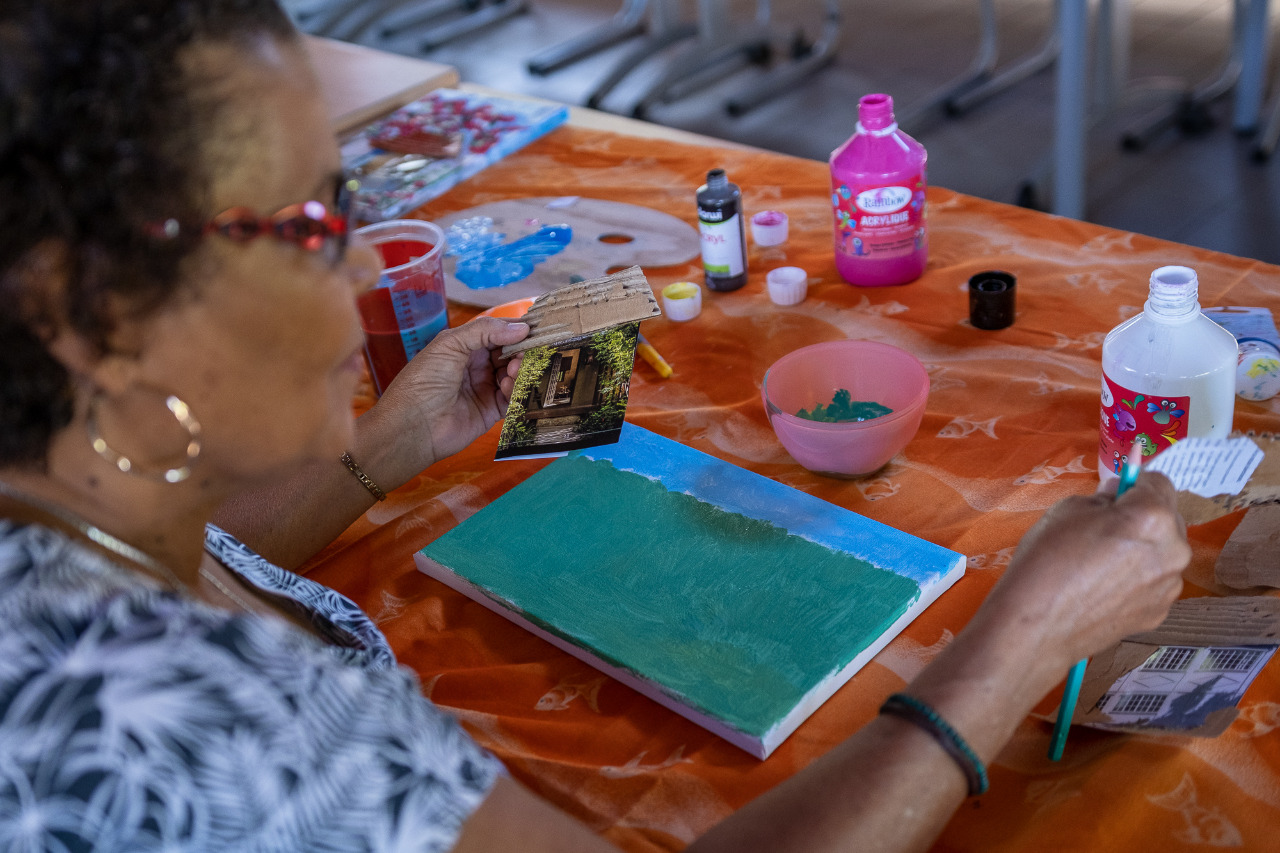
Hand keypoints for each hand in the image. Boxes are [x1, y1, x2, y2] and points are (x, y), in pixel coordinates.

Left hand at [363, 317, 527, 482]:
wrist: (414, 425)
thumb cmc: (425, 380)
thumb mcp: (450, 344)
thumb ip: (485, 331)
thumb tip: (521, 327)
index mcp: (464, 346)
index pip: (497, 332)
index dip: (515, 329)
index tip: (536, 326)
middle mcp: (476, 365)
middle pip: (509, 353)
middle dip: (521, 350)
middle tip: (531, 349)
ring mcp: (484, 388)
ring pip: (514, 374)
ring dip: (519, 369)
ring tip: (514, 369)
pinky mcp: (491, 411)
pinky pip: (512, 398)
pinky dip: (515, 389)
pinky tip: (507, 385)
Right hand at [976, 472, 1189, 672]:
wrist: (1037, 626)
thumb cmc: (1046, 560)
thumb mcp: (1066, 510)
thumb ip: (1102, 500)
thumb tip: (1116, 500)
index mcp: (1151, 516)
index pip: (1159, 482)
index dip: (1134, 484)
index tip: (1115, 494)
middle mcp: (1174, 550)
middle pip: (1168, 518)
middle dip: (1143, 518)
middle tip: (1106, 530)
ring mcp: (1170, 585)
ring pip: (1163, 553)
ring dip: (1144, 550)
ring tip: (1103, 565)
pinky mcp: (1160, 612)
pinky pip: (1154, 583)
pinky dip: (1137, 579)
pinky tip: (1105, 589)